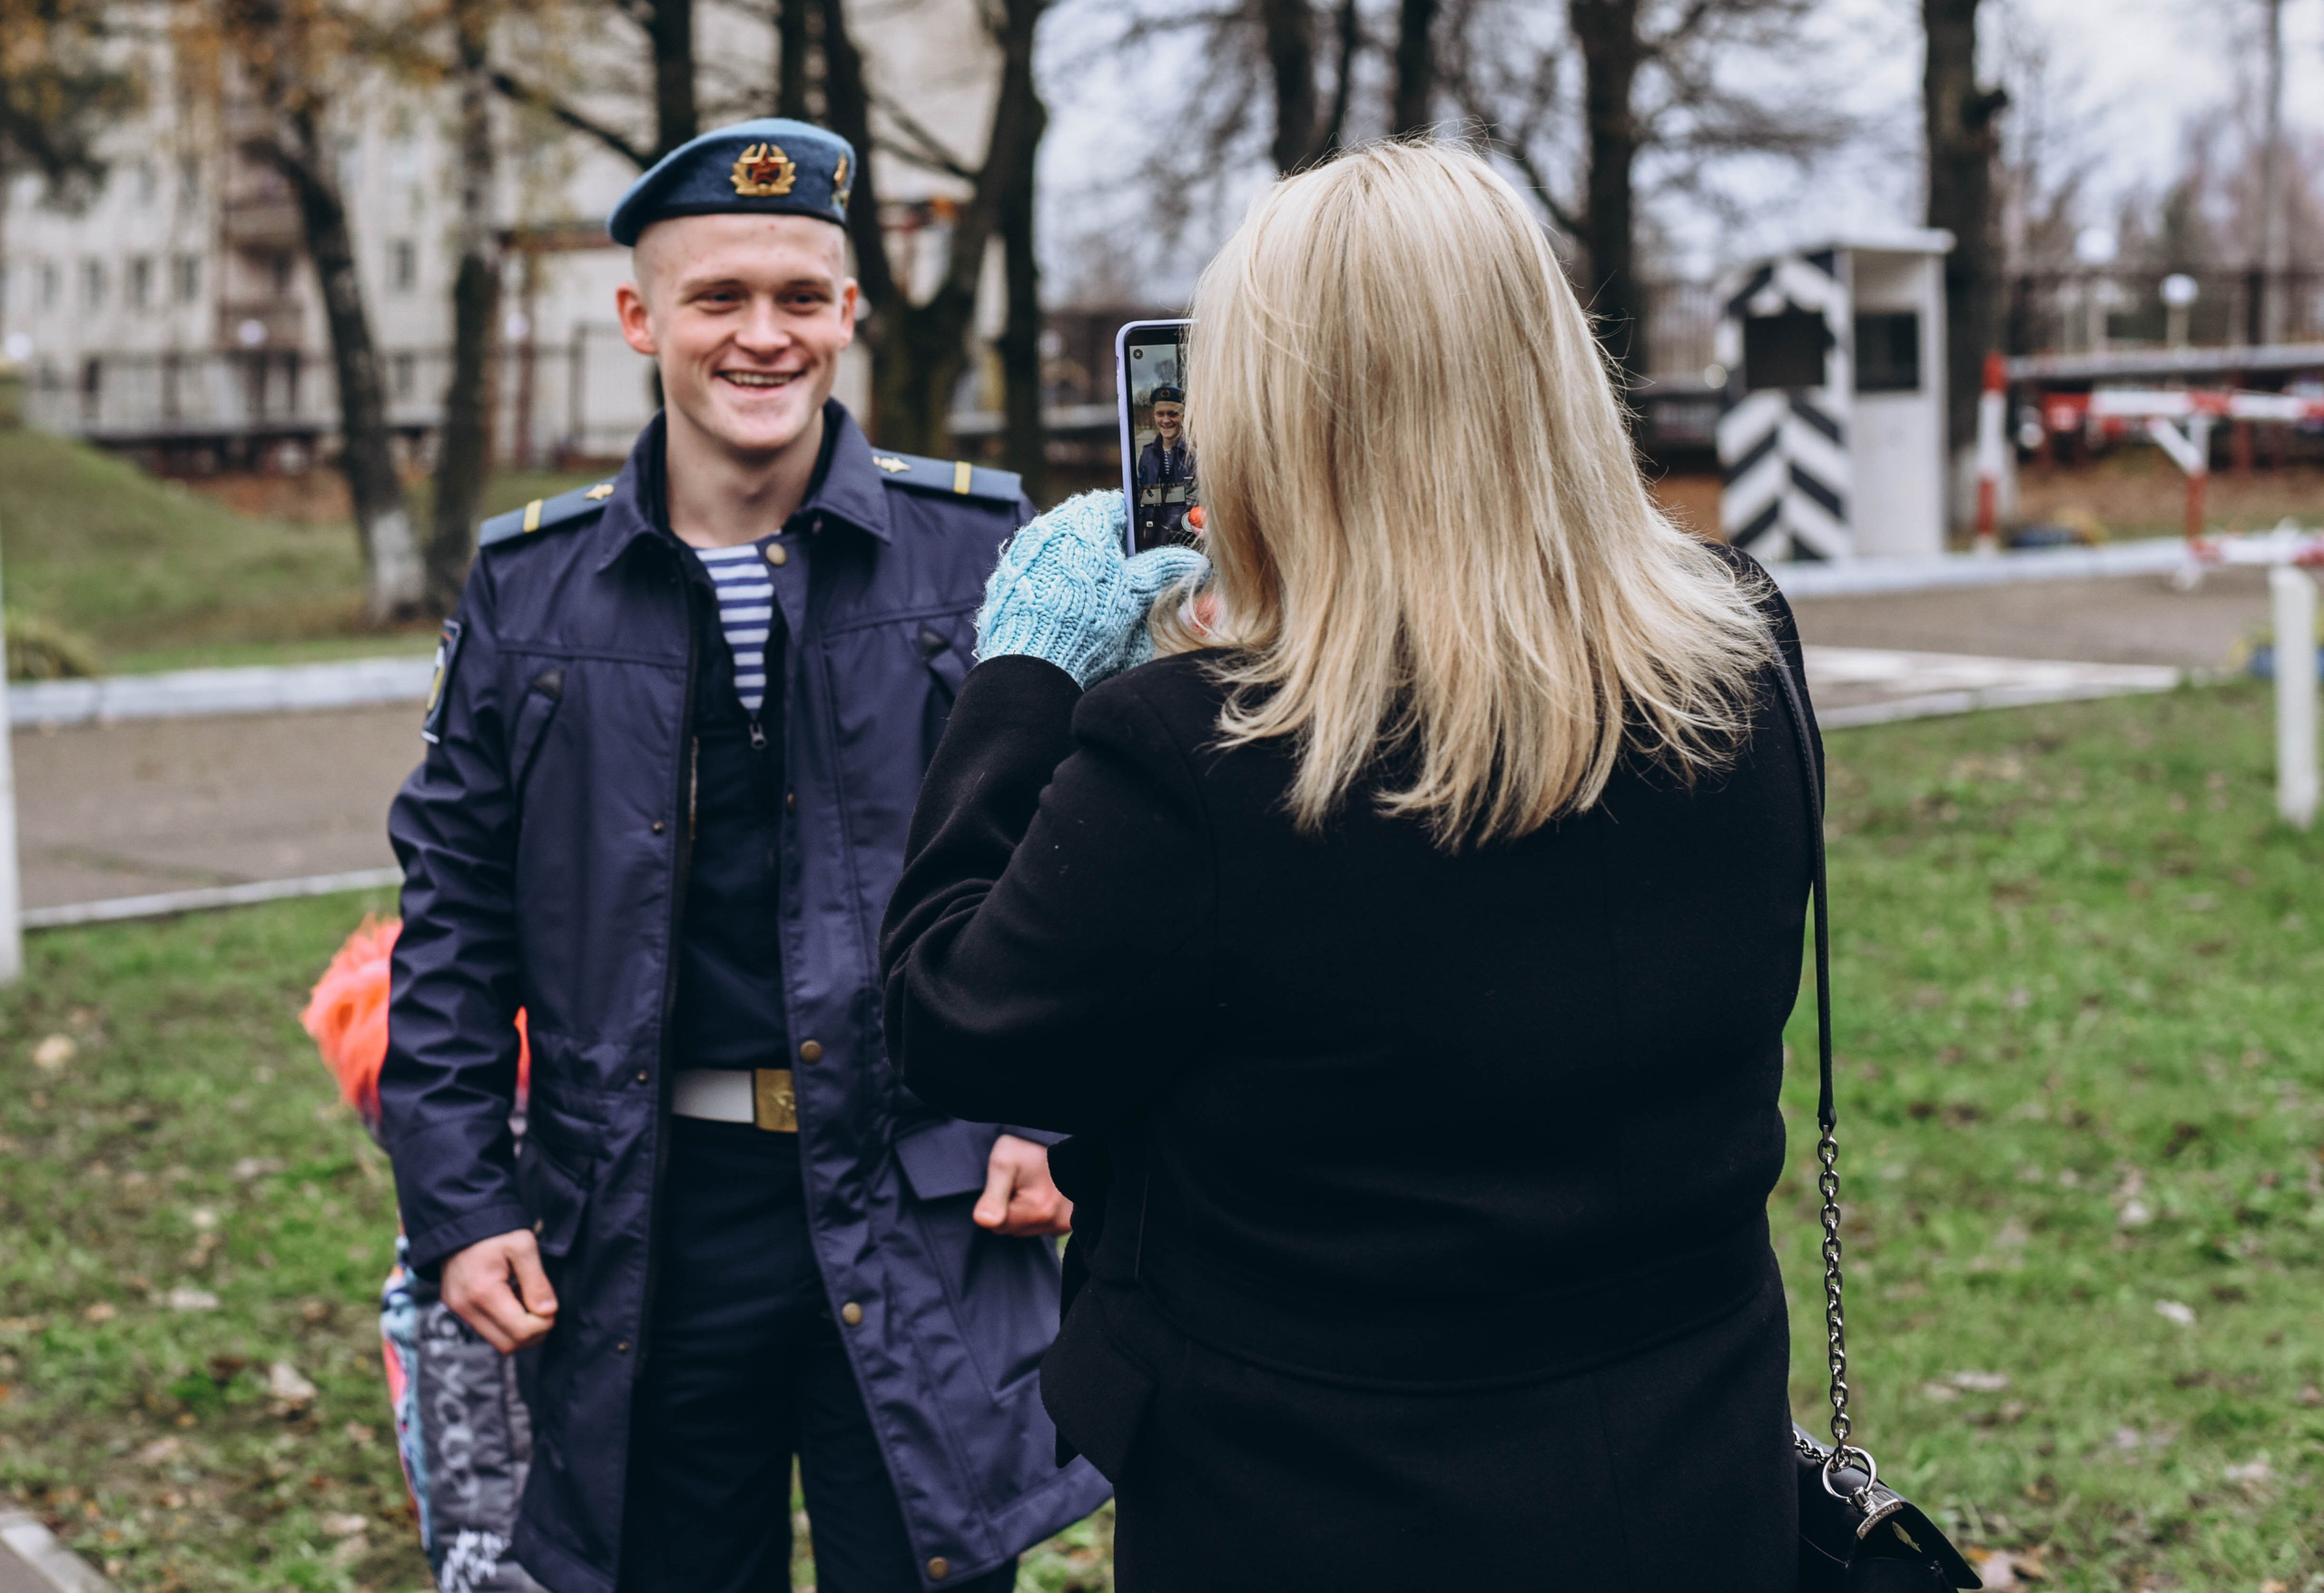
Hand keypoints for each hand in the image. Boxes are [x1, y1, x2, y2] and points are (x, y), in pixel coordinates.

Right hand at [441, 1229, 559, 1351]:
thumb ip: (537, 1281)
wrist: (461, 1219)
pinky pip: (486, 1329)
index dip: (543, 1324)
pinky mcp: (456, 1307)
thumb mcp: (523, 1246)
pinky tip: (512, 1298)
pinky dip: (505, 1322)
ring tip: (526, 1298)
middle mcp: (465, 1307)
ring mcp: (458, 1309)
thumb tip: (548, 1312)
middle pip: (508, 1345)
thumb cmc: (495, 1228)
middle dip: (533, 1332)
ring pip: (497, 1341)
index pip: (520, 1332)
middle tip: (542, 1307)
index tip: (550, 1306)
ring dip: (519, 1328)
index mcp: (483, 1292)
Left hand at [974, 1134, 1073, 1236]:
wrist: (1053, 1136)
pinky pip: (1042, 1226)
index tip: (1007, 1184)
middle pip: (1014, 1230)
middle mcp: (1056, 1221)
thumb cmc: (1025, 1147)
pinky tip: (1040, 1192)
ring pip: (1027, 1228)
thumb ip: (992, 1196)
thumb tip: (983, 1222)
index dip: (996, 1205)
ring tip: (1030, 1184)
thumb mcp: (1003, 1162)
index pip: (998, 1227)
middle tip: (1020, 1182)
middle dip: (1011, 1209)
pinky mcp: (1067, 1222)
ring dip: (1025, 1211)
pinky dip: (1037, 1212)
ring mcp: (1064, 1223)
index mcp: (1038, 1210)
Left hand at [976, 491, 1208, 687]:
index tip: (1153, 548)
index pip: (1119, 506)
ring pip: (1066, 552)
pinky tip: (1069, 614)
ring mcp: (1024, 552)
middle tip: (1131, 582)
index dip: (1140, 526)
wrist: (1032, 659)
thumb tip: (1194, 559)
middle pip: (1090, 530)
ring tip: (1100, 604)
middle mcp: (1049, 524)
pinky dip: (1057, 587)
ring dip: (1084, 570)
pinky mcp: (1008, 580)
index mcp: (1083, 516)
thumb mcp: (1135, 592)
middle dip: (1111, 552)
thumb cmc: (1087, 616)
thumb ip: (1163, 568)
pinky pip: (1042, 575)